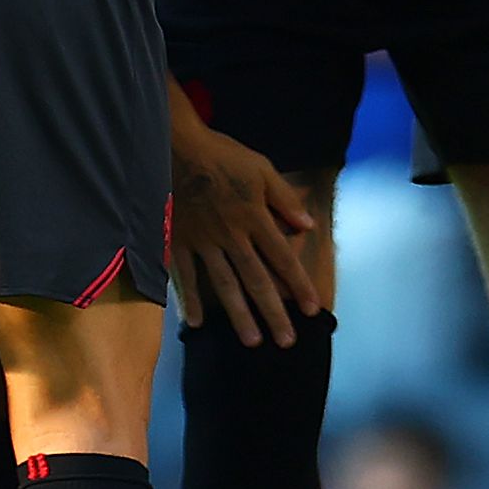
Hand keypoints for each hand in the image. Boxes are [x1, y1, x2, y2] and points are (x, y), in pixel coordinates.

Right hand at [168, 123, 319, 345]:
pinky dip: (189, 300)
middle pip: (257, 280)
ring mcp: (203, 242)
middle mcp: (232, 236)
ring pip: (225, 286)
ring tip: (252, 342)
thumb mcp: (261, 168)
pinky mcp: (177, 242)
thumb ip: (284, 199)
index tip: (313, 309)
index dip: (299, 285)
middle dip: (273, 313)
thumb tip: (308, 225)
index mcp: (254, 218)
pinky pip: (185, 277)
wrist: (176, 147)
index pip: (283, 258)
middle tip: (286, 342)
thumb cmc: (222, 155)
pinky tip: (195, 324)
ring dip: (239, 316)